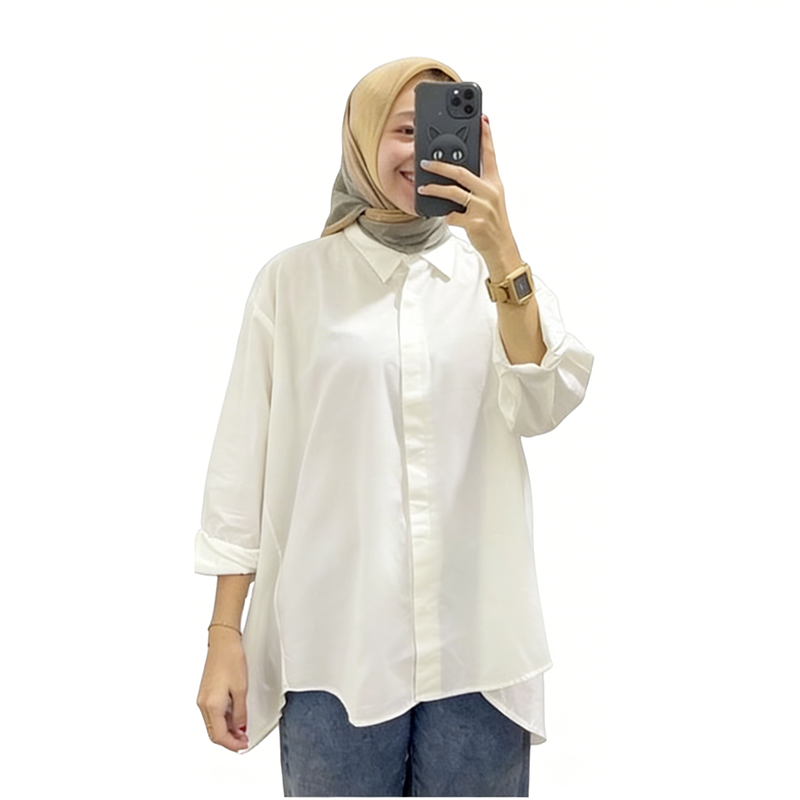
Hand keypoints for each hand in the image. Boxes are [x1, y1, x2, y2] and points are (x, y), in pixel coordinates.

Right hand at [196, 628, 248, 750]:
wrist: (223, 642)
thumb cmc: (231, 659)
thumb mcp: (241, 689)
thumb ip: (240, 713)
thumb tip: (240, 728)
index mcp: (211, 705)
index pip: (219, 736)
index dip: (232, 744)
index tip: (243, 745)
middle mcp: (203, 704)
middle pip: (214, 733)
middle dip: (229, 740)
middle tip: (244, 740)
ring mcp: (203, 699)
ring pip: (213, 724)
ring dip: (227, 730)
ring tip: (242, 730)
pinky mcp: (206, 693)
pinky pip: (213, 714)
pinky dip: (224, 719)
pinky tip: (235, 717)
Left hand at [417, 115, 522, 276]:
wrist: (501, 248)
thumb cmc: (493, 223)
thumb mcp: (491, 199)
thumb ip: (477, 185)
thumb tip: (455, 174)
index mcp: (495, 183)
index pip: (490, 154)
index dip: (486, 135)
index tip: (481, 118)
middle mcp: (490, 192)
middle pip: (461, 172)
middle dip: (440, 165)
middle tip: (425, 162)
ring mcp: (482, 207)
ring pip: (453, 192)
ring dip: (434, 189)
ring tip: (422, 188)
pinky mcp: (475, 222)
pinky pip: (452, 216)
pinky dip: (446, 217)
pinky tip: (446, 218)